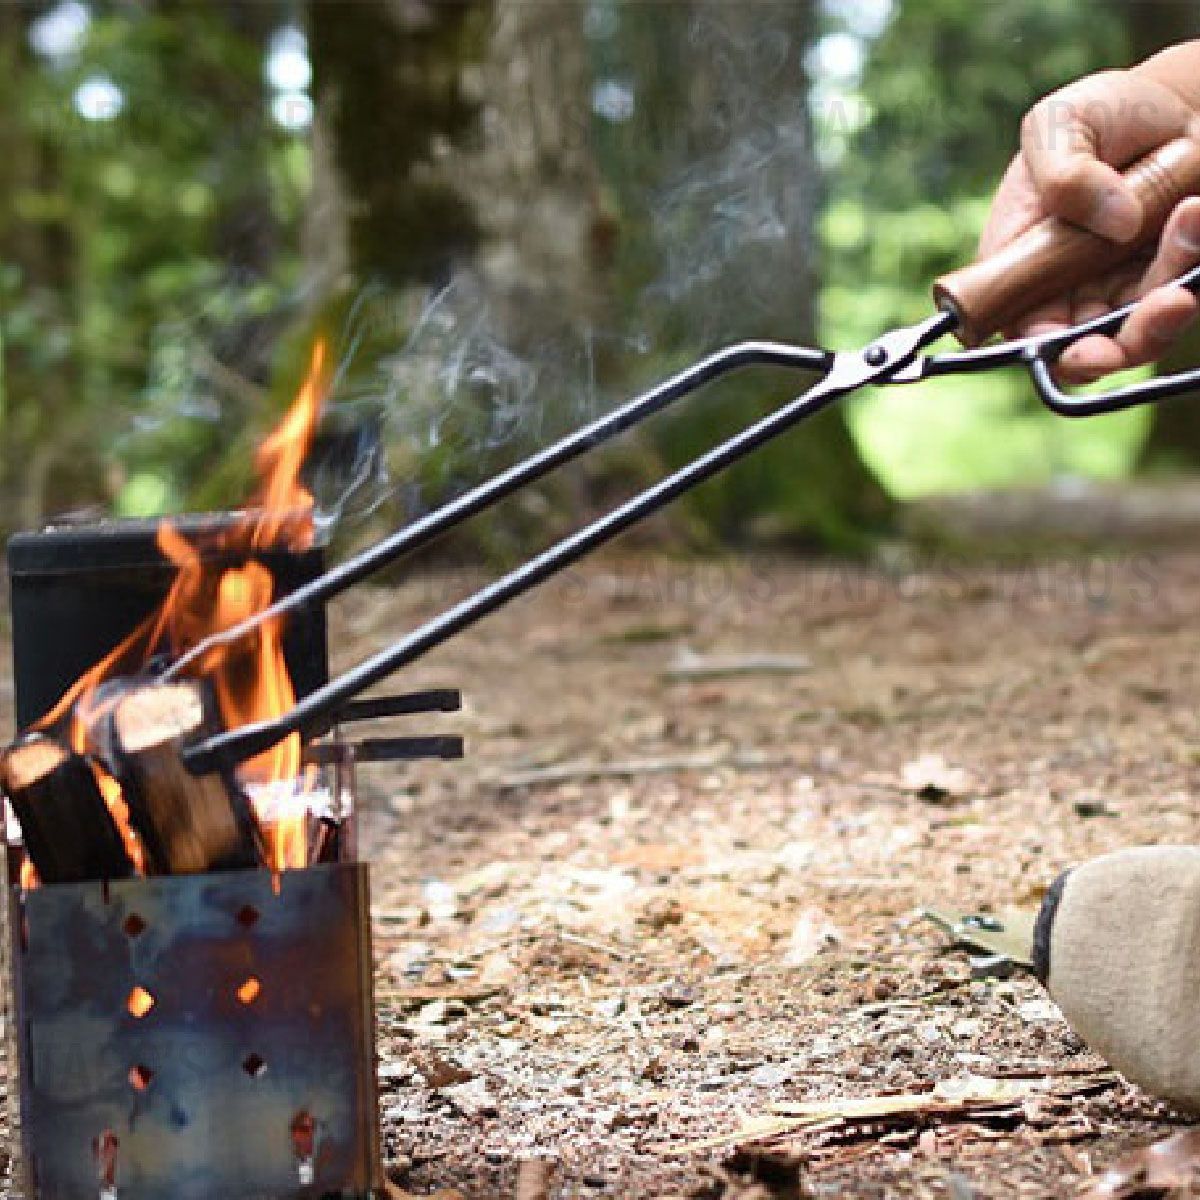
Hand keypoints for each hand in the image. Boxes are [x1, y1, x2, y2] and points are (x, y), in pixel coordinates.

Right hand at [981, 67, 1199, 381]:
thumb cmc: (1102, 116)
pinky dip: (1193, 260)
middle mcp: (1070, 294)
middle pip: (1083, 351)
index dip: (1042, 347)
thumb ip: (1065, 171)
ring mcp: (1125, 293)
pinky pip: (1184, 295)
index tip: (1074, 341)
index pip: (1021, 329)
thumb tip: (1117, 222)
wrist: (1172, 105)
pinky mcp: (1174, 281)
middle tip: (1162, 306)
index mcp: (1022, 269)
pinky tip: (1196, 211)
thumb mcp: (1059, 122)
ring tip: (1190, 217)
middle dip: (1119, 346)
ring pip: (1139, 334)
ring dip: (1168, 302)